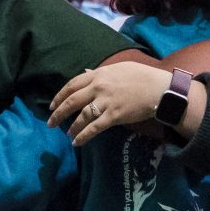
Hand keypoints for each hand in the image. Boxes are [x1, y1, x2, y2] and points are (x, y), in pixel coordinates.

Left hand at [49, 61, 171, 144]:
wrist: (159, 88)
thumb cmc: (141, 76)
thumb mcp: (119, 68)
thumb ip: (100, 72)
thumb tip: (86, 72)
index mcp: (99, 74)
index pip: (72, 85)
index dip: (59, 96)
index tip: (52, 105)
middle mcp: (99, 87)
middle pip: (72, 101)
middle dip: (58, 113)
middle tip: (51, 123)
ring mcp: (106, 102)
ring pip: (82, 116)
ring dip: (72, 127)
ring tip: (67, 134)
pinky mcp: (114, 115)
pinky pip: (94, 127)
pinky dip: (83, 136)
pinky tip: (76, 142)